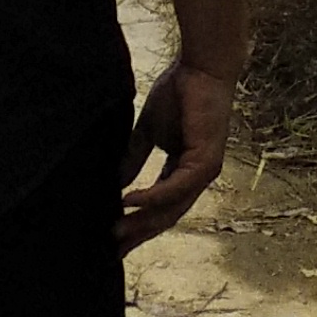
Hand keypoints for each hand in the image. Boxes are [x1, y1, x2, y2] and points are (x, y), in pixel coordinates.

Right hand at [119, 55, 235, 248]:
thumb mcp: (149, 131)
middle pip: (166, 216)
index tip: (114, 241)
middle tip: (112, 250)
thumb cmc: (180, 91)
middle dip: (139, 233)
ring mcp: (203, 172)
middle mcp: (196, 177)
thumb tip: (116, 184)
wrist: (200, 66)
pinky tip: (129, 202)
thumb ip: (135, 157)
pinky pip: (174, 189)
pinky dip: (151, 198)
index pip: (161, 207)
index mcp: (184, 170)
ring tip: (115, 231)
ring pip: (171, 209)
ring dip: (142, 222)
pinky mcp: (204, 161)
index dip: (139, 224)